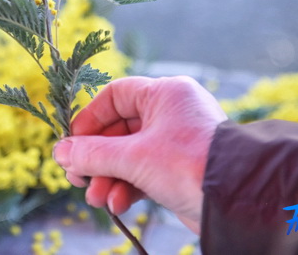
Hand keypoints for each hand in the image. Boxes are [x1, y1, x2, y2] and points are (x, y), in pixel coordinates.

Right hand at [53, 75, 226, 233]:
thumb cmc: (188, 164)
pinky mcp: (180, 169)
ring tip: (95, 198)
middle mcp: (172, 113)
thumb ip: (93, 154)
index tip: (73, 144)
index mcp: (165, 94)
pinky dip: (127, 187)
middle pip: (118, 130)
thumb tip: (60, 152)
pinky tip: (116, 204)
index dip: (90, 120)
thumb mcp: (133, 158)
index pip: (115, 97)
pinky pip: (144, 173)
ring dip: (108, 177)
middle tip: (76, 178)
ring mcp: (176, 142)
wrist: (236, 200)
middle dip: (96, 159)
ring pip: (129, 155)